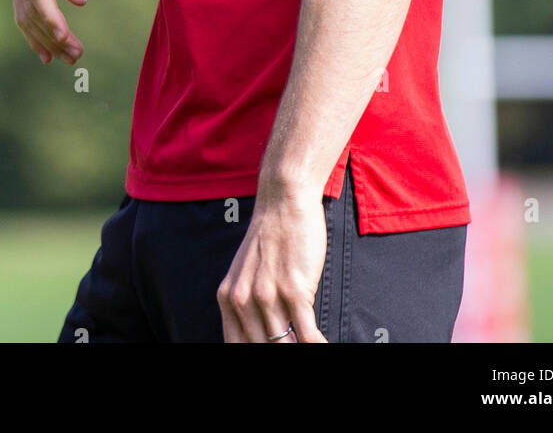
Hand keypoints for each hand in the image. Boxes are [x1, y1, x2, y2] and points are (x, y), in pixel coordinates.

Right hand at [5, 0, 100, 65]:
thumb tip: (77, 3)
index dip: (48, 16)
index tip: (66, 37)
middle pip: (28, 4)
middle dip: (51, 33)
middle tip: (76, 56)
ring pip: (22, 10)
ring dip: (43, 37)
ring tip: (68, 57)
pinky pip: (22, 6)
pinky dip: (34, 29)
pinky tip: (47, 52)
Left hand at [216, 191, 328, 342]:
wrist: (285, 199)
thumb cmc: (271, 236)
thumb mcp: (247, 272)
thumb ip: (247, 304)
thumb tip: (263, 336)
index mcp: (228, 297)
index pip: (236, 346)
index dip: (254, 353)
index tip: (270, 351)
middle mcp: (242, 299)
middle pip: (260, 347)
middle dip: (279, 350)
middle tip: (293, 349)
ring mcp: (267, 295)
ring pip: (282, 345)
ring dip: (298, 350)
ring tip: (311, 347)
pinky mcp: (294, 289)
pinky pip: (307, 333)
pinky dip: (317, 345)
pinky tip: (324, 346)